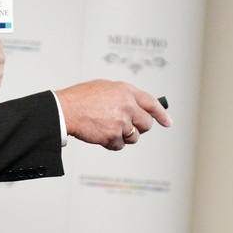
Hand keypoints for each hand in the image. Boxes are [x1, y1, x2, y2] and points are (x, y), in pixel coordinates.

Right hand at [53, 79, 171, 149]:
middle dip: (139, 128)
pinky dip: (112, 143)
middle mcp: (127, 106)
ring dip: (124, 136)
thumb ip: (123, 96)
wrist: (66, 109)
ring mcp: (121, 122)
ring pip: (134, 137)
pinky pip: (120, 145)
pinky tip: (101, 133)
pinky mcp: (113, 136)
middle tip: (128, 127)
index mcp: (127, 91)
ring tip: (107, 127)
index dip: (161, 114)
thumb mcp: (105, 87)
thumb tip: (136, 106)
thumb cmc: (81, 98)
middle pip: (146, 124)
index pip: (152, 103)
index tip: (167, 122)